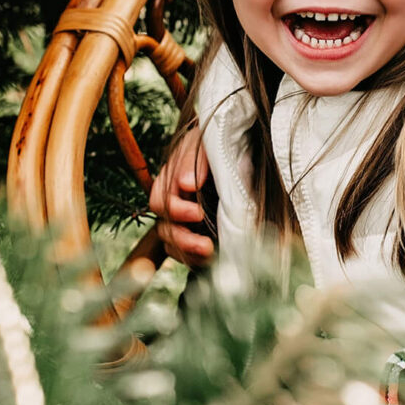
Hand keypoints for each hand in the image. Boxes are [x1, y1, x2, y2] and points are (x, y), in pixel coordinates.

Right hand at [150, 125, 213, 267]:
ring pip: (172, 244)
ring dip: (189, 252)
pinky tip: (212, 259)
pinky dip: (194, 259)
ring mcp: (184, 220)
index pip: (160, 202)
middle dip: (183, 238)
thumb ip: (193, 161)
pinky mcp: (197, 233)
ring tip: (210, 254)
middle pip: (165, 228)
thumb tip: (186, 184)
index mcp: (171, 181)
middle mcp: (174, 202)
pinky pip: (185, 254)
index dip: (176, 211)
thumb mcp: (204, 144)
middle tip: (205, 245)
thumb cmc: (220, 146)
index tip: (198, 212)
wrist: (243, 152)